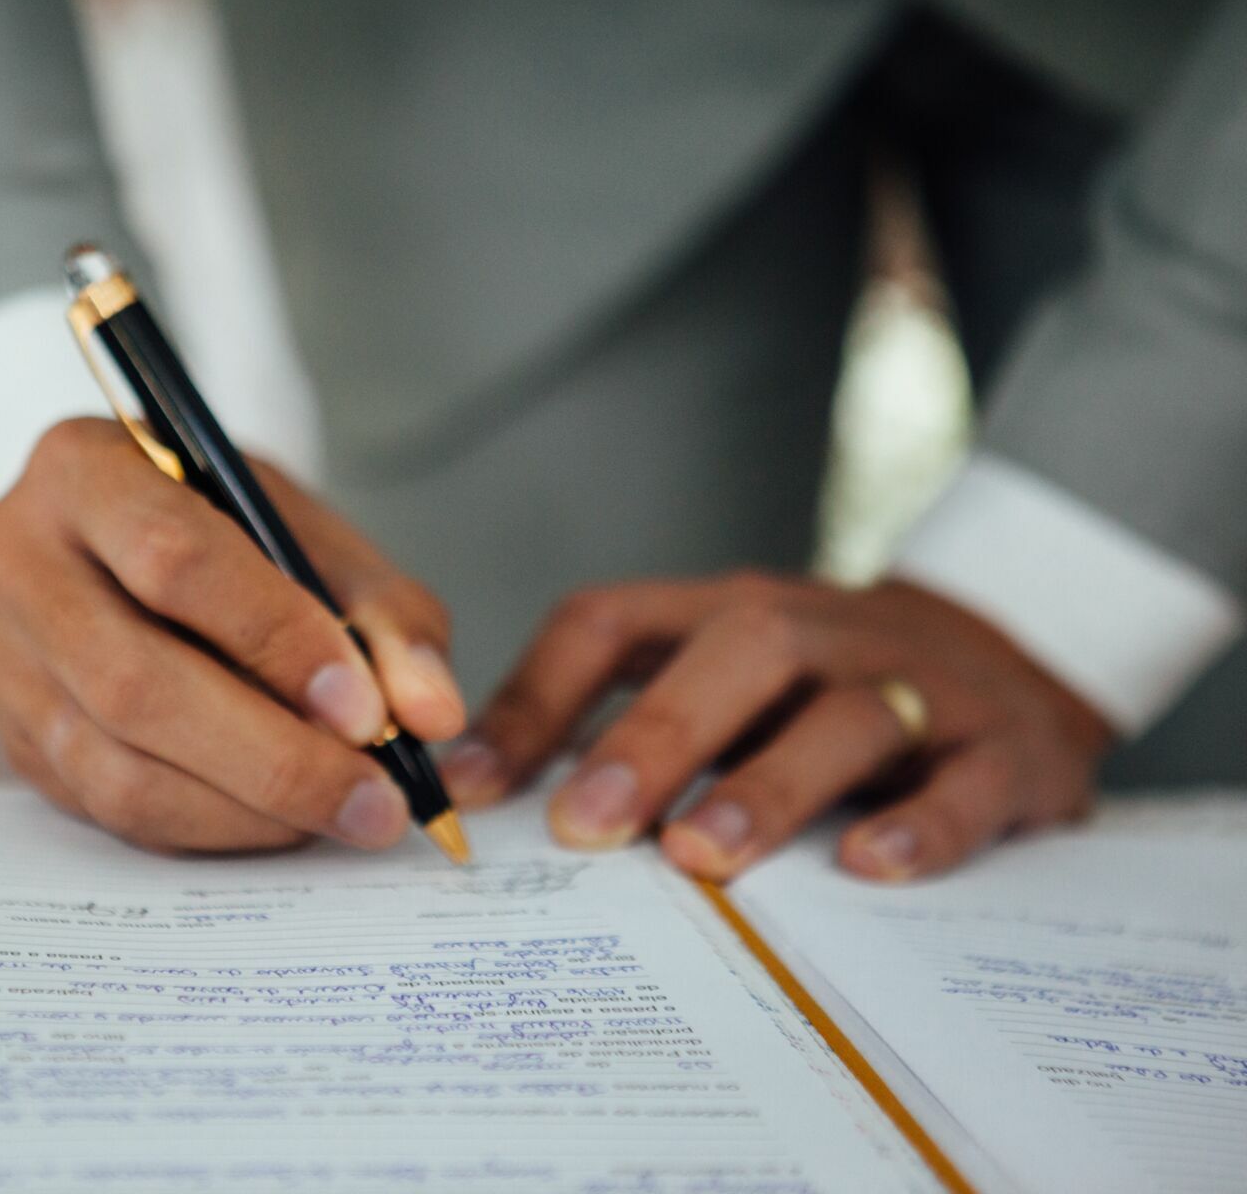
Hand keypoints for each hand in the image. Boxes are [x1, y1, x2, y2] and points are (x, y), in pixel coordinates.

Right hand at [0, 417, 466, 853]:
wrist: (123, 546)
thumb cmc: (224, 529)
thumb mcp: (311, 534)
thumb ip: (384, 614)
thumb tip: (433, 715)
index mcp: (82, 468)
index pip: (173, 559)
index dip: (275, 640)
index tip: (367, 710)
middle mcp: (14, 557)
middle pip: (135, 681)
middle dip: (273, 756)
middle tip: (376, 798)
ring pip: (116, 765)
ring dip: (247, 809)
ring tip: (344, 813)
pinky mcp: (12, 736)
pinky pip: (109, 808)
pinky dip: (211, 826)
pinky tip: (282, 819)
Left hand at [443, 571, 1112, 881]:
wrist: (1015, 658)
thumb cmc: (819, 688)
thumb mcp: (716, 682)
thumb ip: (614, 720)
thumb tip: (477, 792)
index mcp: (723, 613)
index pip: (611, 622)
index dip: (534, 696)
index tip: (467, 785)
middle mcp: (816, 631)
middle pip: (736, 654)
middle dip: (653, 739)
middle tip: (584, 827)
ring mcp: (918, 684)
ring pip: (846, 716)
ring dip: (767, 784)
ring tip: (701, 855)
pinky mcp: (1004, 750)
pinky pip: (966, 783)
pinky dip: (919, 825)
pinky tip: (866, 869)